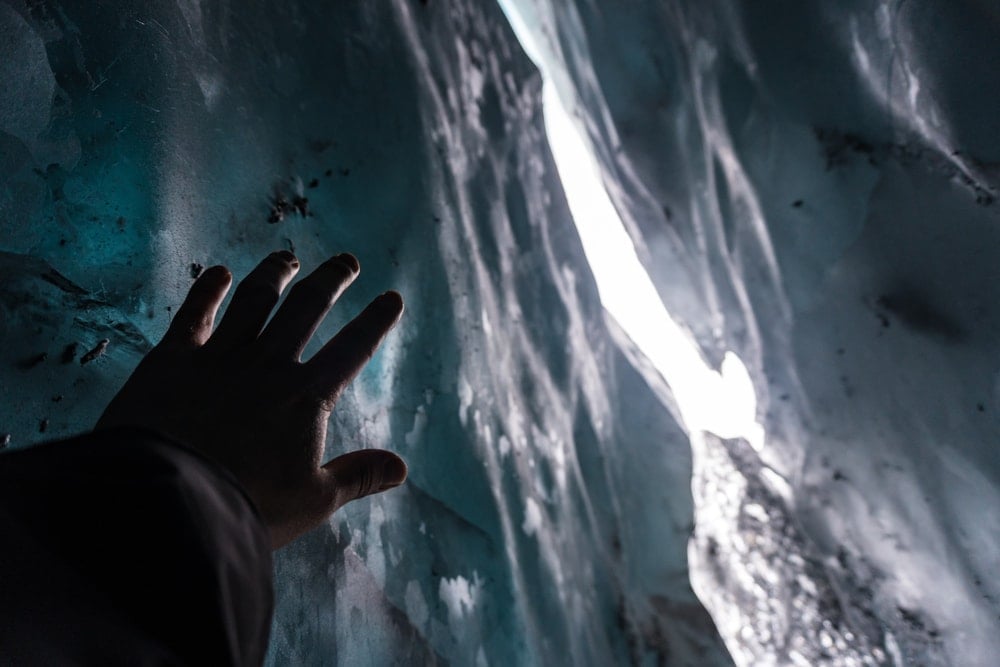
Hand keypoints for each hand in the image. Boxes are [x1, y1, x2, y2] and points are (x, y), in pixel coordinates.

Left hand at [97, 251, 406, 548]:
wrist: (168, 502)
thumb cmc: (247, 507)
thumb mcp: (313, 500)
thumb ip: (357, 476)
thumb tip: (401, 467)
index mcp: (306, 397)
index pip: (351, 349)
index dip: (375, 322)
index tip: (392, 298)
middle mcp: (267, 365)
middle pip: (307, 308)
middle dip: (332, 281)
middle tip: (347, 262)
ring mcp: (219, 357)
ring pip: (254, 301)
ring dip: (274, 275)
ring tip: (287, 258)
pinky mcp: (172, 360)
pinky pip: (193, 314)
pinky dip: (206, 290)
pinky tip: (216, 273)